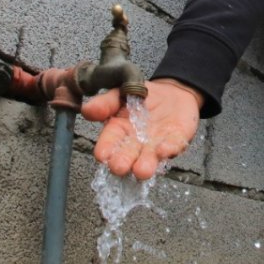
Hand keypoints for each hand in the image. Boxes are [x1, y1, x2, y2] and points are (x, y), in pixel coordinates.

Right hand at [80, 78, 202, 179]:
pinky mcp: (176, 141)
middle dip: (123, 162)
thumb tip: (87, 109)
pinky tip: (163, 150)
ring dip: (146, 165)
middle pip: (127, 156)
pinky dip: (169, 148)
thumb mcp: (120, 94)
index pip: (109, 144)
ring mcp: (156, 145)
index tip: (102, 155)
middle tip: (119, 168)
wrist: (172, 92)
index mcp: (118, 131)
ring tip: (142, 171)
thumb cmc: (141, 97)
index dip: (105, 150)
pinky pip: (173, 146)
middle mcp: (136, 144)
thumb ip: (105, 102)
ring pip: (149, 158)